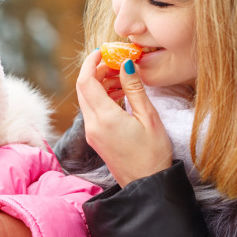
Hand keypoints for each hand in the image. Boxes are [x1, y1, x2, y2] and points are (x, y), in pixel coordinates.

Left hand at [76, 49, 172, 186]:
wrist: (147, 185)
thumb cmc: (153, 153)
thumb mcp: (148, 117)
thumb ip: (134, 88)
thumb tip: (126, 63)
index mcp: (104, 118)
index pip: (86, 81)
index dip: (91, 62)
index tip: (103, 51)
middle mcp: (92, 125)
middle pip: (83, 88)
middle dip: (96, 71)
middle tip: (116, 62)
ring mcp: (92, 133)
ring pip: (87, 99)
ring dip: (100, 83)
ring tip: (122, 76)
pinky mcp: (95, 138)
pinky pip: (92, 110)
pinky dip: (102, 97)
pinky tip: (120, 93)